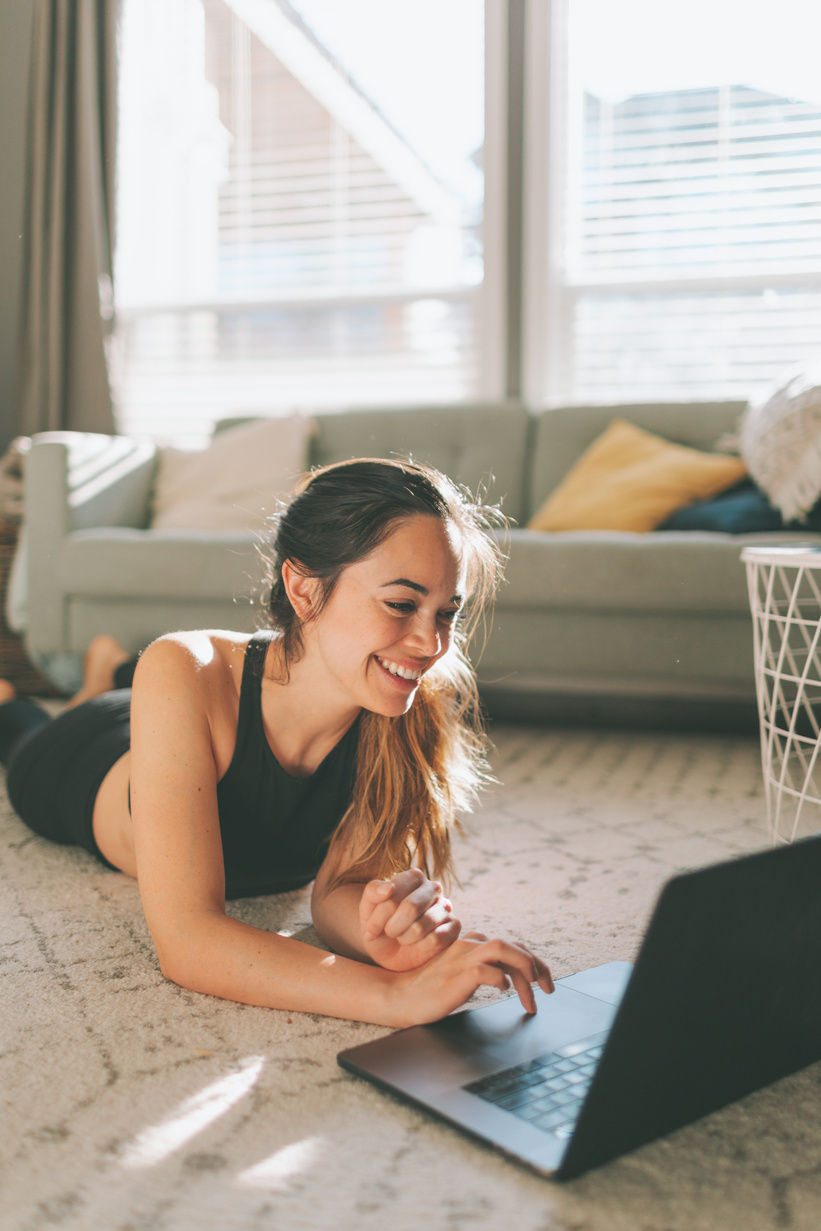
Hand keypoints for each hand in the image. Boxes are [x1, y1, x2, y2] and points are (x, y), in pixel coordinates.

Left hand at [359, 868, 460, 971]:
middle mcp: (433, 888)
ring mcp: (446, 907)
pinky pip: (436, 939)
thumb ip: (373, 892)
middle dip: (393, 928)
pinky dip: (420, 947)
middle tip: (389, 933)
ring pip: (422, 926)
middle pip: (411, 907)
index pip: (393, 894)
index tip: (370, 929)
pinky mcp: (454, 927)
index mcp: (413, 877)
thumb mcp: (367, 909)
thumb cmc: (381, 926)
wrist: (392, 953)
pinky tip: (418, 945)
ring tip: (403, 937)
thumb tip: (388, 888)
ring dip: (405, 938)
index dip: (378, 916)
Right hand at [389, 931, 554, 1026]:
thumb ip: (483, 967)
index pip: (511, 945)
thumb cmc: (430, 989)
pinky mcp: (455, 975)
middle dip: (536, 966)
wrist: (400, 997)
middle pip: (512, 945)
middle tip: (548, 990)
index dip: (533, 961)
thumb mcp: (462, 974)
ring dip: (524, 968)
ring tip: (532, 992)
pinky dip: (500, 979)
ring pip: (502, 949)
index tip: (543, 983)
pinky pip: (485, 970)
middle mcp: (468, 946)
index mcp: (471, 944)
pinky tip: (503, 991)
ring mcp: (461, 958)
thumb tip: (512, 977)